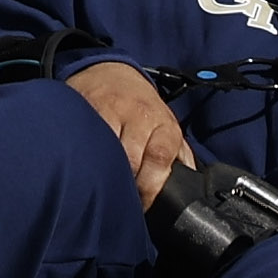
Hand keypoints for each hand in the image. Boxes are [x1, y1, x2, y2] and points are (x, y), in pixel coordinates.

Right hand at [66, 60, 193, 194]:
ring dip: (107, 173)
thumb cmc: (142, 107)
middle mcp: (139, 116)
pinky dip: (88, 157)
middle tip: (122, 200)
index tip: (142, 204)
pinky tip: (87, 166)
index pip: (160, 158)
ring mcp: (111, 111)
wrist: (112, 72)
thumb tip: (190, 184)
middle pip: (132, 159)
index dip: (150, 187)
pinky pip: (88, 139)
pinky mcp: (88, 110)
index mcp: (164, 124)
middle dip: (127, 185)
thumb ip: (179, 155)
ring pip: (109, 151)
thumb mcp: (167, 126)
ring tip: (104, 186)